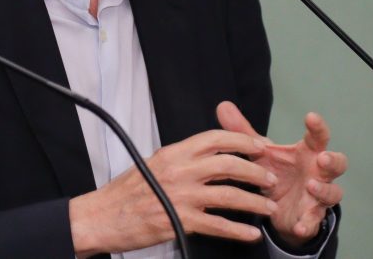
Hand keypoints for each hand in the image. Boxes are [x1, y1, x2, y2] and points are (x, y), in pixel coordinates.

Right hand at [69, 129, 276, 256]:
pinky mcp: (180, 220)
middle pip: (228, 164)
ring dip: (254, 202)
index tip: (259, 147)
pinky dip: (239, 231)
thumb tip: (206, 155)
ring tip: (269, 208)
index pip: (214, 139)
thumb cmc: (126, 193)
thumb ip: (180, 159)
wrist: (102, 216)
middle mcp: (180, 170)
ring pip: (229, 195)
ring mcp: (181, 196)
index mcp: (173, 153)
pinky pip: (218, 225)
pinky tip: (250, 234)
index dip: (242, 141)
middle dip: (256, 171)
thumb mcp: (153, 164)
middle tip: (270, 178)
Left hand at [217, 101, 346, 247]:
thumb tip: (223, 105)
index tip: (311, 117)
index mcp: (307, 152)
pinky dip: (308, 224)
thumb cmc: (276, 171)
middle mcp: (318, 172)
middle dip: (333, 160)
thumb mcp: (259, 152)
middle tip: (322, 158)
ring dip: (324, 190)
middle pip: (337, 164)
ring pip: (332, 193)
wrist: (277, 207)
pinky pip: (314, 221)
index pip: (318, 136)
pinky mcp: (310, 217)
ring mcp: (317, 196)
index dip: (318, 127)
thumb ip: (243, 131)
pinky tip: (300, 226)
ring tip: (311, 185)